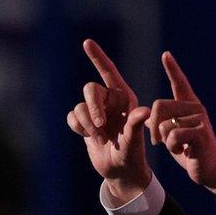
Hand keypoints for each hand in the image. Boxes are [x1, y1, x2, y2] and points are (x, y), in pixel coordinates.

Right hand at [66, 39, 151, 203]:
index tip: (87, 42)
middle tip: (100, 126)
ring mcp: (95, 112)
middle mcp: (109, 102)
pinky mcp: (83, 124)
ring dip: (88, 124)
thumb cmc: (133, 155)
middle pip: (90, 89)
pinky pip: (72, 117)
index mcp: (124, 98)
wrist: (121, 172)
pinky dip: (79, 128)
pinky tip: (90, 138)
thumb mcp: (135, 141)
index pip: (109, 72)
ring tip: (101, 139)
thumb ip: (136, 125)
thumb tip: (143, 112)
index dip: (98, 57)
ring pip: (79, 106)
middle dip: (93, 107)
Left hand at [148, 52, 215, 192]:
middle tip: (157, 140)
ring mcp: (200, 119)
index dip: (173, 69)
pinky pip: (174, 135)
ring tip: (176, 147)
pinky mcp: (201, 133)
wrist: (210, 170)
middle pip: (159, 106)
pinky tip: (183, 151)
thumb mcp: (173, 136)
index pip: (180, 83)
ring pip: (165, 124)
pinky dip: (173, 147)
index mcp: (189, 107)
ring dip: (165, 141)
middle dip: (152, 126)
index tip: (165, 54)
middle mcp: (196, 109)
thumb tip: (146, 119)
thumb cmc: (190, 153)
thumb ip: (164, 124)